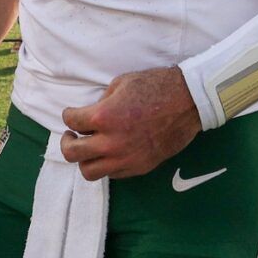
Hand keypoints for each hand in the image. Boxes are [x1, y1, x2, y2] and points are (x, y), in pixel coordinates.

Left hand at [59, 66, 201, 180]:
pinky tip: (111, 153)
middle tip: (72, 136)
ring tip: (89, 149)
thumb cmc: (157, 85)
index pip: (71, 121)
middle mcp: (111, 142)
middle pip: (72, 153)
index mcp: (104, 117)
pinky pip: (113, 174)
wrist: (190, 101)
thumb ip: (102, 102)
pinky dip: (107, 164)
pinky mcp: (140, 167)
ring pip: (89, 171)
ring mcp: (126, 158)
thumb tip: (92, 115)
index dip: (69, 115)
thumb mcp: (122, 83)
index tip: (72, 114)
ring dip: (84, 159)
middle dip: (67, 142)